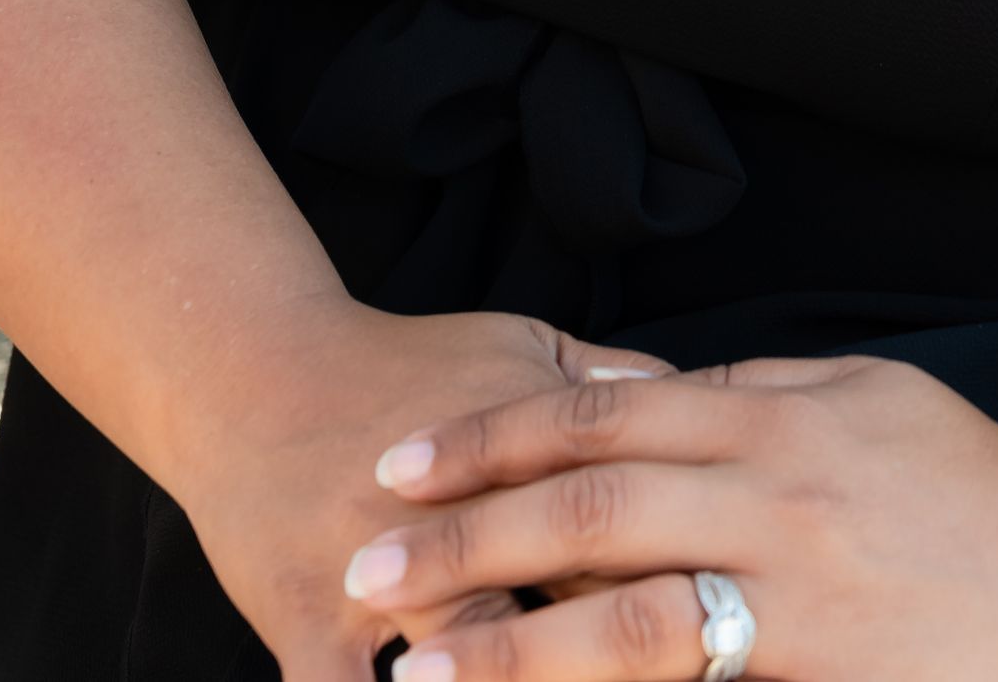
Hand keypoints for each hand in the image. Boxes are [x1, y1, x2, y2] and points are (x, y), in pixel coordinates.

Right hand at [158, 291, 674, 680]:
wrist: (254, 367)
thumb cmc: (402, 363)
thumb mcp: (521, 348)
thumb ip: (617, 389)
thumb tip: (712, 407)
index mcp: (528, 457)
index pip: (627, 539)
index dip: (688, 595)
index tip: (743, 638)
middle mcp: (461, 519)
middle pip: (564, 609)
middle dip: (617, 657)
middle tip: (681, 672)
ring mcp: (377, 577)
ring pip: (466, 662)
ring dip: (515, 678)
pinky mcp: (303, 624)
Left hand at [340, 350, 997, 680]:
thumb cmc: (977, 486)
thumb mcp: (868, 396)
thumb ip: (758, 388)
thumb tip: (650, 386)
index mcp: (779, 418)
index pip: (601, 415)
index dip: (491, 436)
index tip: (398, 464)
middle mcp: (779, 501)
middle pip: (591, 511)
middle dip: (466, 539)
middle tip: (361, 567)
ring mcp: (805, 604)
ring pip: (629, 623)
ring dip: (512, 648)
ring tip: (417, 669)